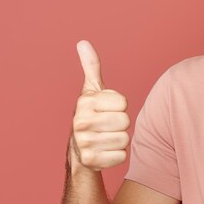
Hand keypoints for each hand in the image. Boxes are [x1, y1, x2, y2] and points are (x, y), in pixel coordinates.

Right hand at [70, 40, 129, 170]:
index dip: (120, 106)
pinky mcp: (91, 161)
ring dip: (120, 140)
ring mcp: (84, 142)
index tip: (108, 109)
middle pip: (125, 121)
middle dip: (121, 124)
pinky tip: (104, 151)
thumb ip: (91, 67)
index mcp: (85, 102)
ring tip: (105, 138)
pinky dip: (117, 155)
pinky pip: (121, 156)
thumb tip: (83, 42)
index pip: (123, 102)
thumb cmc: (92, 114)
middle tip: (108, 126)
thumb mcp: (92, 90)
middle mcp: (80, 122)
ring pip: (125, 139)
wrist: (78, 149)